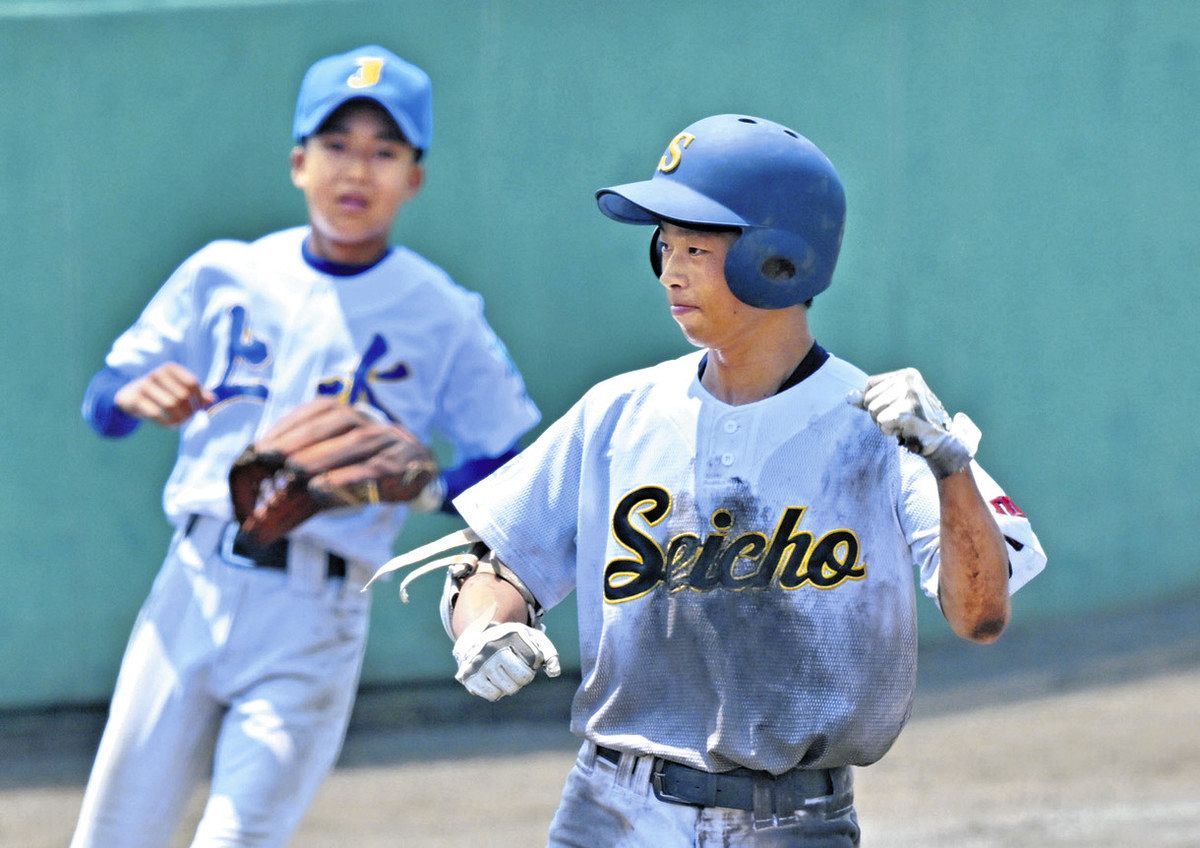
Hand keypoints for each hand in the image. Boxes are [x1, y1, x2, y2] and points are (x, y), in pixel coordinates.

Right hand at [114, 363, 213, 426]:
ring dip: (179, 418)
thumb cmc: (161, 392)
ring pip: (171, 405)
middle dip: (190, 411)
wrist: (128, 395)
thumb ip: (197, 393)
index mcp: (170, 368)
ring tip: (181, 422)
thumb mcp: (178, 388)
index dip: (199, 399)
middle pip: (183, 396)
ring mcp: (144, 385)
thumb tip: (213, 400)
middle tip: (189, 418)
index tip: (199, 409)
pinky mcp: (133, 399)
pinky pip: (155, 414)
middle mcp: (156, 374)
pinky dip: (166, 423)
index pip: (192, 383)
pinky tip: (170, 425)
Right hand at [451, 617, 560, 700]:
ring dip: (511, 685)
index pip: (535, 658)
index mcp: (510, 633)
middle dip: (524, 676)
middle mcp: (492, 646)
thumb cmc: (511, 641)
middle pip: (523, 677)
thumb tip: (554, 672)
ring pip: (509, 689)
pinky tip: (493, 680)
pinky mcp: (468, 676)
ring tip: (504, 672)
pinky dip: (497, 692)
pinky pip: (493, 695)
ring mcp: (479, 661)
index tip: (525, 654)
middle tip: (515, 667)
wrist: (477, 638)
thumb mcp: (531, 638)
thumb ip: (548, 652)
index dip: (534, 661)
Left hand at [847, 367, 976, 478]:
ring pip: (873, 412)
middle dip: (879, 415)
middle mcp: (909, 381)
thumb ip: (869, 399)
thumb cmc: (915, 422)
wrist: (942, 442)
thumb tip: (849, 396)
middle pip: (869, 400)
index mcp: (907, 375)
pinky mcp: (908, 412)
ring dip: (884, 424)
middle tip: (901, 420)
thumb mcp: (892, 404)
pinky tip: (905, 431)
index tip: (896, 409)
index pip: (869, 386)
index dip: (876, 402)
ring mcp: (910, 396)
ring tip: (903, 425)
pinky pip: (882, 423)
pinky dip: (890, 431)